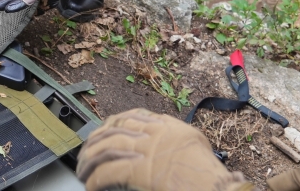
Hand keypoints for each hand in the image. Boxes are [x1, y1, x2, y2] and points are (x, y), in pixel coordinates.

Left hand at [77, 109, 250, 190]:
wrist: (216, 189)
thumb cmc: (210, 174)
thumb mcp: (195, 143)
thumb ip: (176, 136)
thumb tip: (163, 142)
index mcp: (166, 126)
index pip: (131, 117)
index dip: (112, 123)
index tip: (103, 129)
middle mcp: (152, 134)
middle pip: (113, 130)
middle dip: (95, 141)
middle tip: (85, 152)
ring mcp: (144, 151)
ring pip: (106, 149)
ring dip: (90, 160)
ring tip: (82, 170)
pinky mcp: (138, 171)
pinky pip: (108, 172)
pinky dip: (96, 179)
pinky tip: (91, 185)